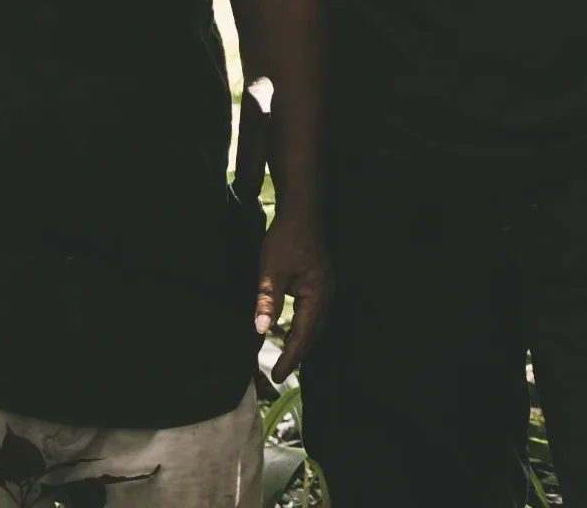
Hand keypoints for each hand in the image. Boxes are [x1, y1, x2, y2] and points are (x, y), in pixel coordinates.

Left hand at [254, 210, 332, 382]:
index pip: (302, 336)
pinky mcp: (322, 280)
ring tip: (288, 355)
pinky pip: (316, 312)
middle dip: (298, 354)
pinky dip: (305, 326)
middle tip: (280, 371)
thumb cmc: (287, 238)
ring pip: (316, 323)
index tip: (277, 376)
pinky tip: (295, 328)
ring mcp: (326, 287)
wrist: (302, 210)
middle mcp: (326, 295)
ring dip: (303, 341)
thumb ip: (268, 300)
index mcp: (316, 296)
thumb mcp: (271, 270)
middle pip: (313, 334)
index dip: (290, 358)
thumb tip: (260, 330)